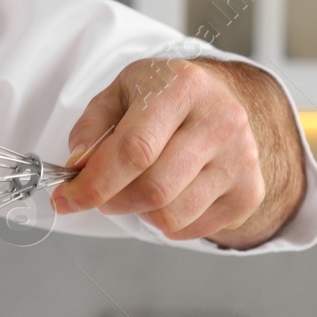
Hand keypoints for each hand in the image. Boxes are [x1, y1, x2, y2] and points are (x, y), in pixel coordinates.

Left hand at [51, 57, 305, 249]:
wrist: (215, 100)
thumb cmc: (160, 100)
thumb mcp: (119, 94)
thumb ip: (92, 127)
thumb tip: (79, 165)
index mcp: (184, 87)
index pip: (135, 150)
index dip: (94, 183)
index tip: (65, 198)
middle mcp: (221, 120)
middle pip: (153, 190)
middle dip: (112, 201)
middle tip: (100, 193)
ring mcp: (241, 158)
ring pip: (171, 216)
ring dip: (139, 212)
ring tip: (138, 187)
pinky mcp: (250, 191)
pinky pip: (191, 230)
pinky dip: (166, 222)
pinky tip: (168, 193)